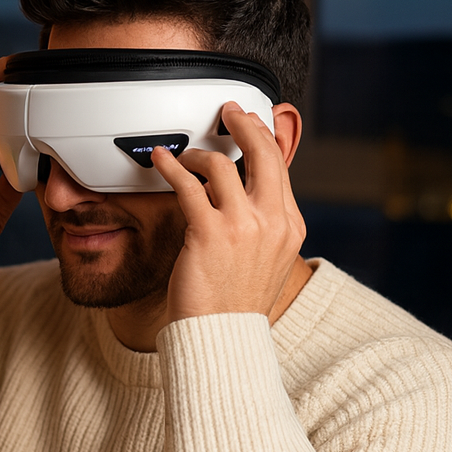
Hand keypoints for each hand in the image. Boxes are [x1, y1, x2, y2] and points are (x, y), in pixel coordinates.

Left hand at [151, 102, 305, 324]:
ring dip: (197, 154)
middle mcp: (272, 222)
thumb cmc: (235, 304)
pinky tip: (161, 161)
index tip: (251, 124)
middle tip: (228, 113)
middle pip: (263, 152)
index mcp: (290, 227)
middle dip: (244, 124)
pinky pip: (187, 185)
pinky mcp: (210, 233)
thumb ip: (264, 222)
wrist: (222, 338)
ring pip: (221, 164)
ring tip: (183, 157)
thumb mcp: (266, 260)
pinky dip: (171, 166)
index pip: (280, 166)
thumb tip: (250, 189)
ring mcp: (243, 226)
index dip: (263, 137)